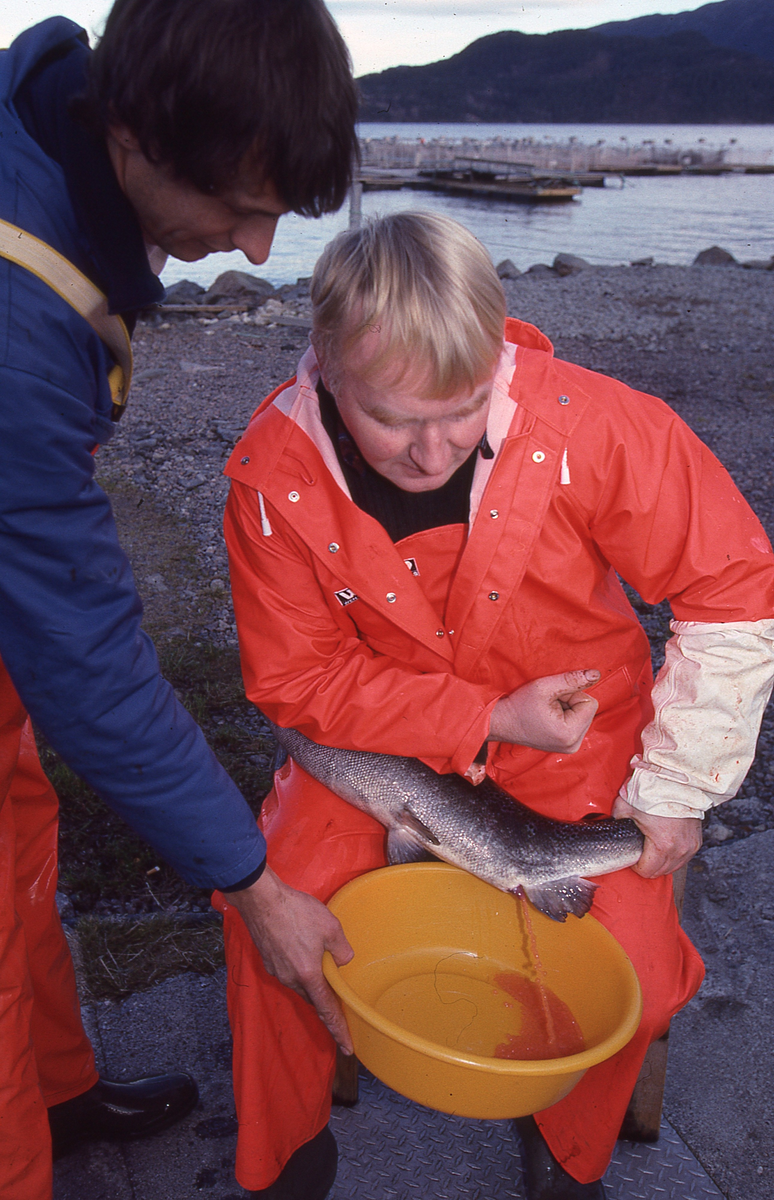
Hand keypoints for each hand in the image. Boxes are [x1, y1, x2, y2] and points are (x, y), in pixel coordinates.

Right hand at [226, 866, 354, 1053]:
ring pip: (300, 984)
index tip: (348, 1046)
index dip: (339, 1029)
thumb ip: (341, 949)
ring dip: (311, 980)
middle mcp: (291, 979)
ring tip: (320, 963)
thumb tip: (342, 961)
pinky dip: (299, 968)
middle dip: (325, 1000)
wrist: (261, 900)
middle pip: (313, 998)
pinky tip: (302, 949)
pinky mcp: (269, 960)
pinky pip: (289, 972)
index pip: (327, 1010)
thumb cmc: (296, 911)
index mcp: (308, 975)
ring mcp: (277, 970)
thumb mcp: (330, 927)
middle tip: (339, 998)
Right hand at [488, 669, 600, 752]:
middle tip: (548, 705)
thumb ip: (573, 679)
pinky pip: (577, 723)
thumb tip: (596, 674)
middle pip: (588, 711)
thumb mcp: (545, 686)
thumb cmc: (520, 705)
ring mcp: (570, 748)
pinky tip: (549, 718)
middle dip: (570, 702)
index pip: (590, 703)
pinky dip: (566, 716)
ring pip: (583, 716)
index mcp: (570, 734)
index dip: (571, 694)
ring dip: (568, 708)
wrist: (502, 722)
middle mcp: (573, 745)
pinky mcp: (567, 746)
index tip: (552, 698)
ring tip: (547, 712)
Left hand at [612, 796, 702, 877]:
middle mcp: (679, 849)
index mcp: (662, 844)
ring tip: (652, 847)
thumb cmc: (653, 791)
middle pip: (660, 872)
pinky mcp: (696, 841)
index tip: (632, 855)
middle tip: (640, 850)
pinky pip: (683, 858)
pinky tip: (665, 846)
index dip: (636, 865)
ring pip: (673, 867)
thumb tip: (612, 826)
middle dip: (648, 864)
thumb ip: (617, 820)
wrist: (677, 780)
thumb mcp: (626, 806)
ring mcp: (690, 846)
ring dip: (661, 862)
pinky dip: (674, 855)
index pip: (647, 871)